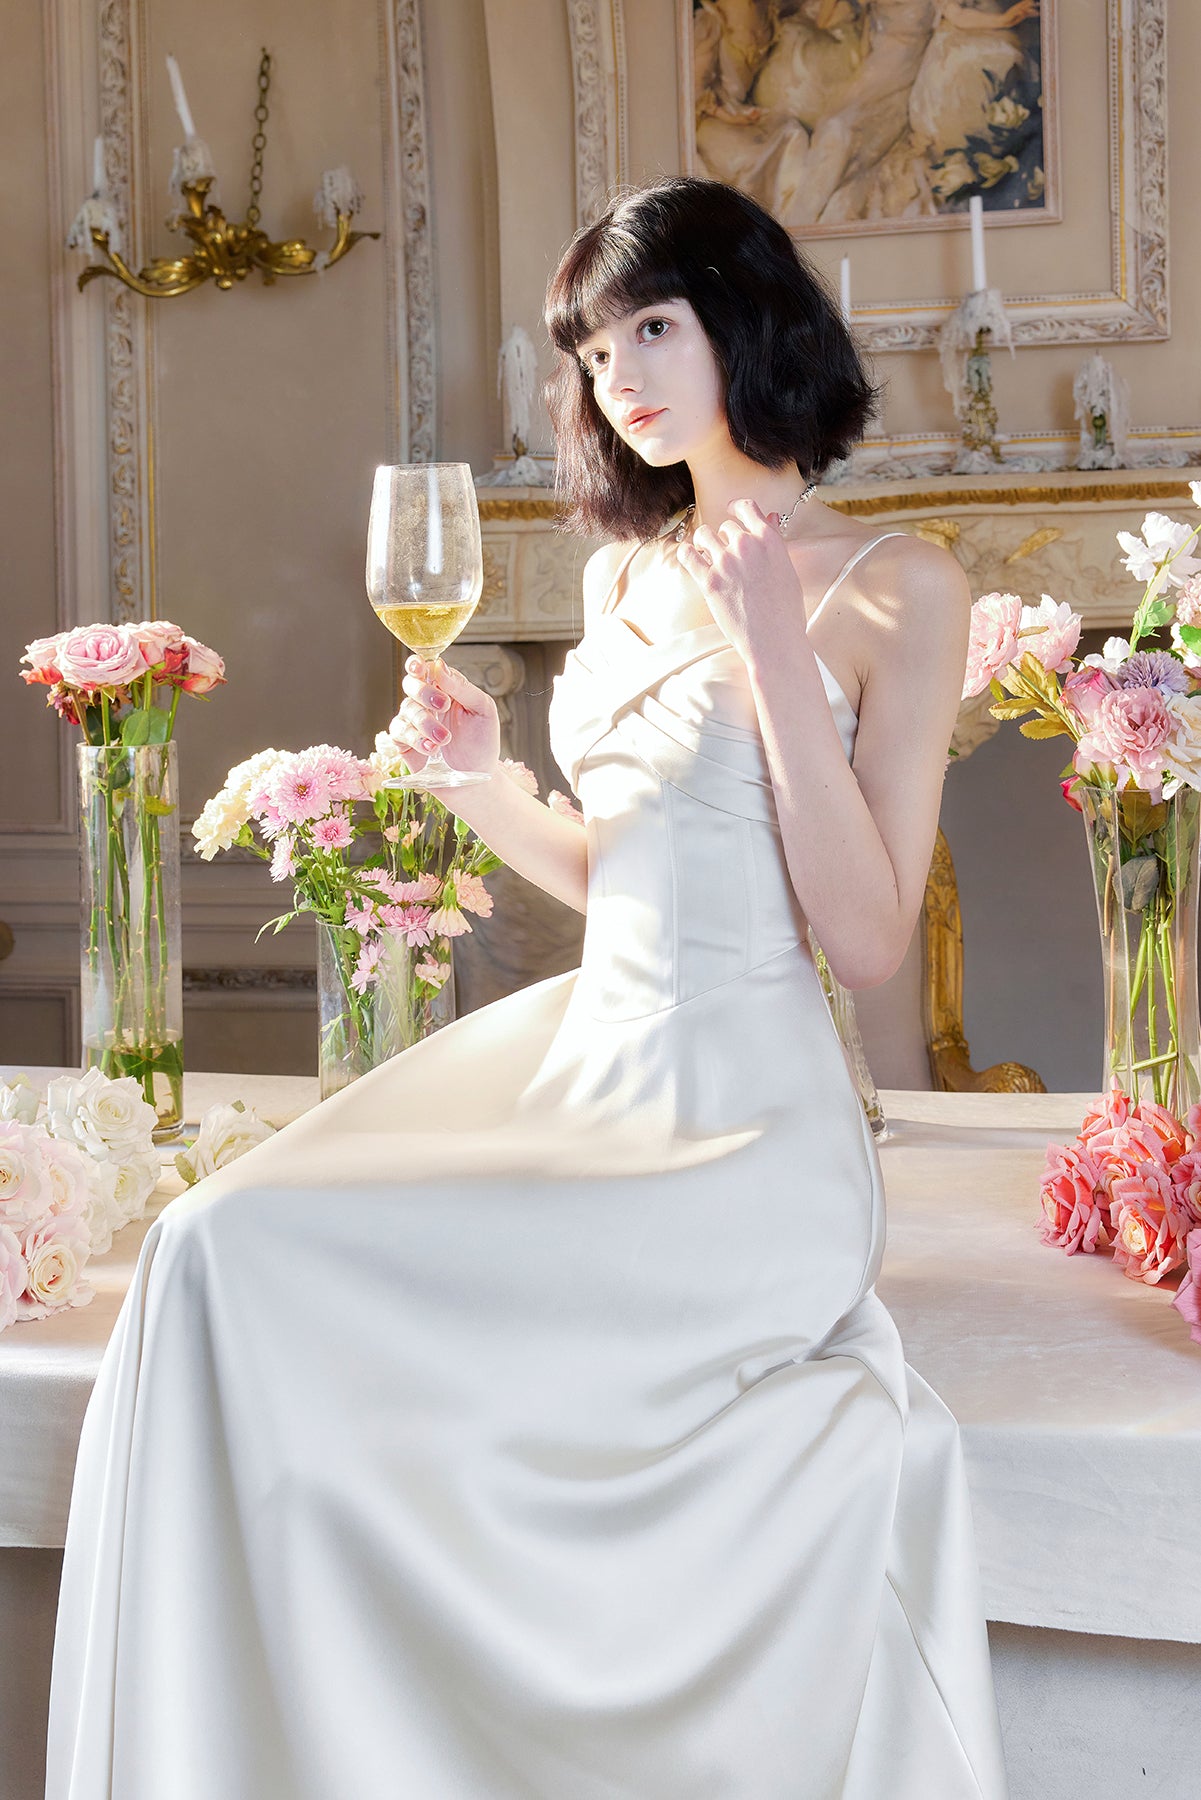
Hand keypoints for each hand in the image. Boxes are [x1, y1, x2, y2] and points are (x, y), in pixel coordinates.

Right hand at [388, 656, 501, 780]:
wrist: (475, 779)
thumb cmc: (482, 743)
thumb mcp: (483, 710)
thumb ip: (462, 687)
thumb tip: (440, 666)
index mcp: (445, 689)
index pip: (425, 669)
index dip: (418, 665)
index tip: (420, 667)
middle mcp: (426, 703)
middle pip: (411, 684)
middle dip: (424, 693)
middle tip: (443, 706)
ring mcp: (414, 722)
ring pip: (407, 710)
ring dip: (426, 724)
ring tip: (445, 739)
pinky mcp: (405, 743)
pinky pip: (399, 732)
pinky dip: (415, 739)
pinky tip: (431, 748)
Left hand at [675, 498, 804, 665]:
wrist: (774, 640)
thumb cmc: (785, 611)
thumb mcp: (787, 571)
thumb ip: (775, 542)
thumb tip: (770, 517)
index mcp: (769, 540)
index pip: (747, 509)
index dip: (736, 507)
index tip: (731, 510)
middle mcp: (747, 546)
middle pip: (726, 527)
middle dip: (724, 538)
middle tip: (726, 554)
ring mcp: (726, 562)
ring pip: (704, 535)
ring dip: (704, 543)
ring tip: (706, 554)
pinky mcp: (709, 580)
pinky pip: (687, 555)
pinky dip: (685, 553)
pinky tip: (688, 557)